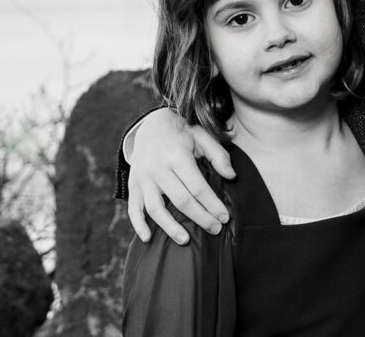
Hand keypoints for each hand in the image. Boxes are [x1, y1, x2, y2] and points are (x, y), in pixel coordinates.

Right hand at [126, 107, 234, 244]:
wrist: (151, 124)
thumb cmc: (183, 133)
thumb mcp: (203, 136)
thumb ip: (219, 155)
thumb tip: (232, 176)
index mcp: (177, 156)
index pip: (198, 187)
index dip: (212, 204)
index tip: (225, 217)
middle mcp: (158, 168)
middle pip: (180, 200)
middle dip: (200, 218)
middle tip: (215, 230)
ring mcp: (143, 178)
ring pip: (155, 208)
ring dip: (170, 227)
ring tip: (186, 240)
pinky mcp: (132, 184)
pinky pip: (133, 208)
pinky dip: (138, 225)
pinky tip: (148, 238)